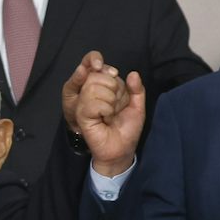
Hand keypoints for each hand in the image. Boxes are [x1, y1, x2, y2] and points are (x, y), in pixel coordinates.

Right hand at [61, 51, 143, 177]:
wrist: (122, 149)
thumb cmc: (127, 129)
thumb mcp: (137, 106)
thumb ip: (137, 89)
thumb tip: (133, 73)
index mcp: (102, 89)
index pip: (104, 70)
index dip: (112, 76)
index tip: (120, 92)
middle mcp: (90, 94)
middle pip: (97, 76)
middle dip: (113, 90)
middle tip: (115, 107)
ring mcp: (84, 104)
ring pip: (93, 88)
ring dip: (110, 102)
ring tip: (110, 114)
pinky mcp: (81, 115)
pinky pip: (92, 103)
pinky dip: (105, 110)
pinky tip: (105, 119)